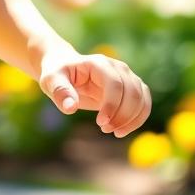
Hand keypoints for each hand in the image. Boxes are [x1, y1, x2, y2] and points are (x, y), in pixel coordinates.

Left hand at [37, 48, 151, 137]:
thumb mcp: (51, 80)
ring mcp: (127, 77)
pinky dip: (137, 119)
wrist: (65, 69)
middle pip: (132, 93)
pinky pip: (144, 104)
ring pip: (141, 99)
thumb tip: (71, 108)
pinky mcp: (131, 88)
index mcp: (99, 63)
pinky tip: (122, 130)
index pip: (115, 84)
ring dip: (131, 119)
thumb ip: (60, 92)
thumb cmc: (57, 74)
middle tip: (104, 129)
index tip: (100, 123)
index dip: (111, 105)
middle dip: (122, 115)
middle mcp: (117, 67)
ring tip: (113, 132)